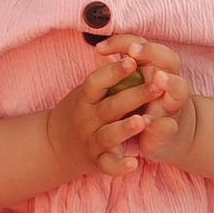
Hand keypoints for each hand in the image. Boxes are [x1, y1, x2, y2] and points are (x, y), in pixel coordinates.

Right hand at [47, 54, 157, 183]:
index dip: (113, 70)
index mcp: (85, 98)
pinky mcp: (98, 162)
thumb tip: (112, 46)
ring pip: (109, 135)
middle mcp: (87, 119)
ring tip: (143, 120)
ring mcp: (92, 141)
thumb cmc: (81, 111)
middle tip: (158, 85)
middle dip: (135, 95)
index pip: (97, 81)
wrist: (55, 146)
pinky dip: (120, 166)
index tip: (132, 59)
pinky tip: (134, 163)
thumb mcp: (86, 91)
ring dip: (126, 128)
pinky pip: (109, 165)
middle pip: (111, 106)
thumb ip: (101, 73)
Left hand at [109, 36, 197, 170]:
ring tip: (159, 78)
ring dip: (171, 82)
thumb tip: (99, 54)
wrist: (163, 137)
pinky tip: (146, 121)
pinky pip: (168, 125)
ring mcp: (171, 106)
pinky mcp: (169, 129)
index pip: (143, 45)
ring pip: (180, 89)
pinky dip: (158, 123)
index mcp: (154, 68)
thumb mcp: (128, 86)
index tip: (100, 47)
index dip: (123, 42)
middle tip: (134, 50)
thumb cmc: (142, 104)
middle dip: (152, 52)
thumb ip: (116, 70)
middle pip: (169, 59)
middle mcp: (168, 83)